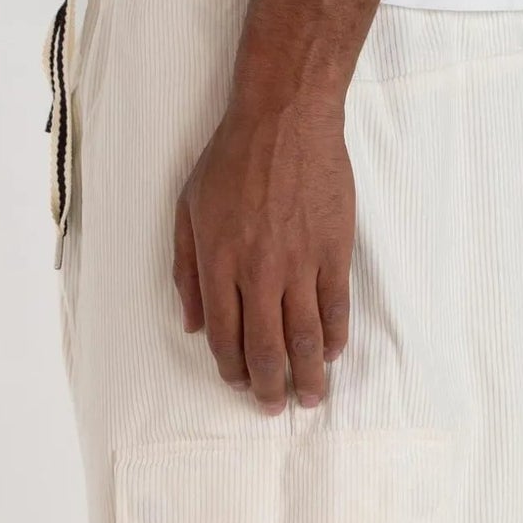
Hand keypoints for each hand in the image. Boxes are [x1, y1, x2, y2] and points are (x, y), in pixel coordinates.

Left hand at [173, 92, 353, 412]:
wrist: (285, 116)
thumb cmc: (231, 159)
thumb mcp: (188, 209)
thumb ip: (186, 270)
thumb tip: (193, 325)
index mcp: (220, 264)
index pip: (226, 338)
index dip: (233, 370)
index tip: (241, 384)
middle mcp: (260, 272)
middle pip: (267, 350)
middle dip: (271, 388)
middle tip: (276, 406)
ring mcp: (300, 264)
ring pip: (306, 339)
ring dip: (308, 377)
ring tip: (310, 397)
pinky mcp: (334, 251)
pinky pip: (335, 309)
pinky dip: (333, 338)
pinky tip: (329, 354)